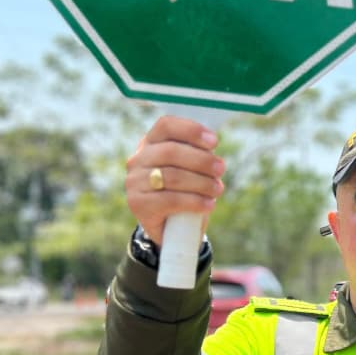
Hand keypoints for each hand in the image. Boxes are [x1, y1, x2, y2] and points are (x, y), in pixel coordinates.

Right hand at [125, 116, 224, 244]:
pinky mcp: (138, 204)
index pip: (166, 126)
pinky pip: (170, 200)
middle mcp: (138, 159)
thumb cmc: (185, 191)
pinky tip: (209, 205)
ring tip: (218, 189)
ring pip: (172, 176)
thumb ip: (198, 155)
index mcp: (151, 143)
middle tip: (221, 169)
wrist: (171, 228)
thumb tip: (212, 150)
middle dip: (201, 160)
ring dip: (202, 182)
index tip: (214, 142)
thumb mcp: (191, 169)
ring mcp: (134, 181)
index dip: (191, 130)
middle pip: (171, 151)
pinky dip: (194, 201)